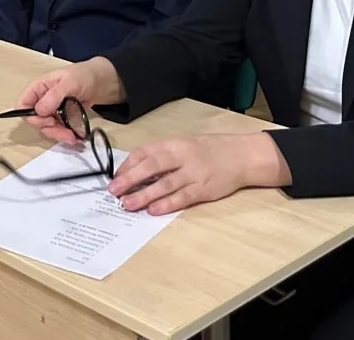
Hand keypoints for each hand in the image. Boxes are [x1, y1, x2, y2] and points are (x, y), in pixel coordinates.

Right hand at [18, 57, 119, 144]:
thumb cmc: (83, 76)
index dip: (31, 116)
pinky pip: (57, 130)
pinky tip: (75, 136)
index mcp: (38, 88)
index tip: (48, 120)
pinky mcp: (60, 118)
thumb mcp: (70, 82)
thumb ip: (54, 95)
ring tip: (73, 136)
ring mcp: (51, 110)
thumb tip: (39, 110)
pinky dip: (64, 135)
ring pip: (46, 128)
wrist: (99, 82)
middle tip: (66, 132)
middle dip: (49, 129)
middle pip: (35, 120)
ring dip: (58, 134)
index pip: (23, 104)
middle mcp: (41, 100)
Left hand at [107, 132, 289, 215]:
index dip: (128, 164)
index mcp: (173, 144)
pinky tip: (154, 210)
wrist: (240, 155)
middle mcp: (182, 156)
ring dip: (144, 195)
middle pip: (152, 166)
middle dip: (130, 178)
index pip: (145, 152)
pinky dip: (167, 203)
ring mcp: (194, 173)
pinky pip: (183, 197)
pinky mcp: (205, 189)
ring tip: (128, 204)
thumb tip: (135, 170)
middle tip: (113, 191)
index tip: (114, 176)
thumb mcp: (182, 145)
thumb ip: (162, 155)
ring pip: (165, 184)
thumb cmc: (207, 151)